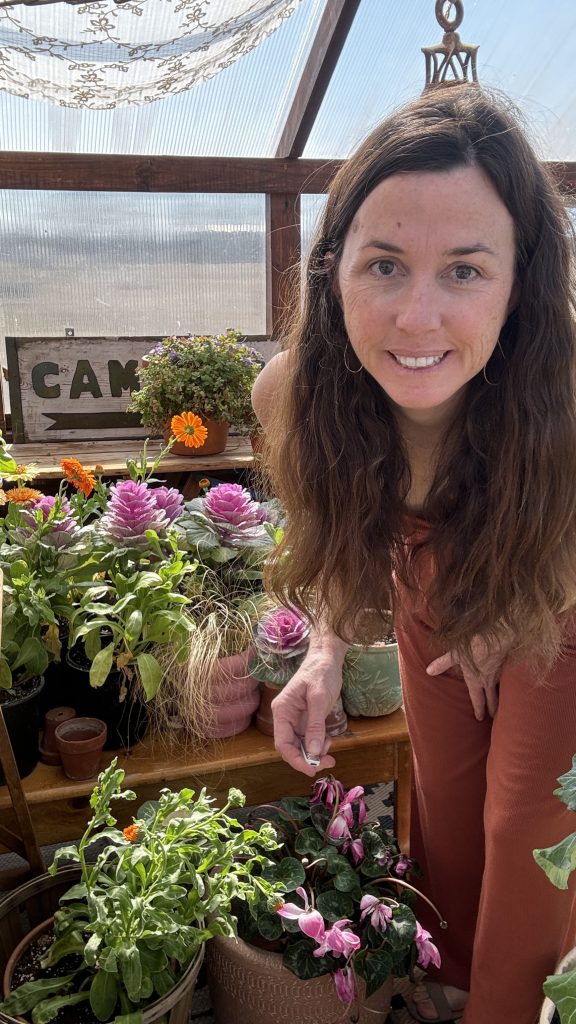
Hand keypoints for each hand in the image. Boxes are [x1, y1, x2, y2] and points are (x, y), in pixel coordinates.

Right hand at [272, 649, 343, 775]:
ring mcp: (295, 720)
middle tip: (327, 763)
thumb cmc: (321, 673)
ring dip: (314, 754)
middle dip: (307, 759)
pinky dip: (318, 745)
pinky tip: (328, 741)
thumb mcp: (320, 698)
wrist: (326, 659)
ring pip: (300, 746)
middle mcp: (285, 717)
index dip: (295, 759)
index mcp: (282, 711)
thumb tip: (312, 751)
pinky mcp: (305, 720)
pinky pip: (308, 739)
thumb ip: (315, 725)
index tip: (312, 768)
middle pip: (290, 747)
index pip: (282, 743)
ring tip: (330, 751)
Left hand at [426, 635, 506, 719]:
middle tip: (494, 717)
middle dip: (493, 709)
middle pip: (492, 700)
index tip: (480, 718)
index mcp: (475, 681)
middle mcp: (488, 681)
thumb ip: (443, 663)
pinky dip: (507, 686)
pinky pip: (507, 681)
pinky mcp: (506, 667)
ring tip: (503, 705)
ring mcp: (498, 675)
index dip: (479, 710)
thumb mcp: (455, 654)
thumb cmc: (476, 646)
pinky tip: (509, 685)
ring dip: (501, 700)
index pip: (477, 700)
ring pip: (500, 692)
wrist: (497, 638)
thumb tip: (429, 671)